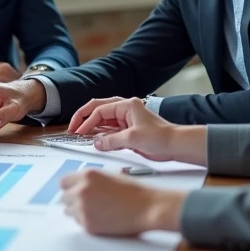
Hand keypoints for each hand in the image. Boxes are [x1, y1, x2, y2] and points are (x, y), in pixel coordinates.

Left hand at [60, 169, 185, 235]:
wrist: (147, 208)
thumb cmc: (134, 192)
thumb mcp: (110, 176)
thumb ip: (91, 179)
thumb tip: (78, 184)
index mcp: (88, 176)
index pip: (64, 182)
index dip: (70, 187)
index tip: (72, 190)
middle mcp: (82, 191)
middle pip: (64, 197)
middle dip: (73, 200)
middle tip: (86, 202)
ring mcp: (83, 208)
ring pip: (69, 211)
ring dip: (78, 211)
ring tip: (97, 210)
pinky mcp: (88, 224)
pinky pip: (78, 223)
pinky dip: (86, 221)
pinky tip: (101, 217)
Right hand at [69, 97, 184, 162]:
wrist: (176, 145)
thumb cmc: (161, 137)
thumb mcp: (133, 139)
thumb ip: (112, 140)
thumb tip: (96, 143)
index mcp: (126, 105)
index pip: (100, 110)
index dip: (86, 120)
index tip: (78, 131)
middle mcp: (125, 110)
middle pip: (98, 110)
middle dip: (84, 118)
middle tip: (73, 129)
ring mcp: (126, 120)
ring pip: (103, 120)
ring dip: (92, 127)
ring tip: (80, 135)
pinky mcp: (128, 130)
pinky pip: (109, 130)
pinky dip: (100, 135)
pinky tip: (94, 140)